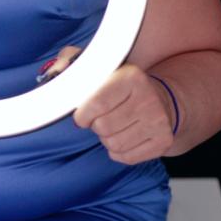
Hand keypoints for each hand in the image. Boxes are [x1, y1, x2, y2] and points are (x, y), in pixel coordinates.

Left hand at [37, 47, 176, 162]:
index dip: (83, 114)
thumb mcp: (99, 67)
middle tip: (102, 118)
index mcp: (131, 77)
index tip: (82, 115)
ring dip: (107, 138)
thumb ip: (72, 62)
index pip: (96, 104)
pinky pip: (127, 157)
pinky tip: (125, 136)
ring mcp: (159, 122)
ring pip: (113, 144)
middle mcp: (149, 99)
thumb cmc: (122, 86)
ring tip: (114, 126)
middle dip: (96, 126)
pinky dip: (119, 151)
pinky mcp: (164, 141)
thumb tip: (56, 72)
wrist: (163, 100)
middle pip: (103, 127)